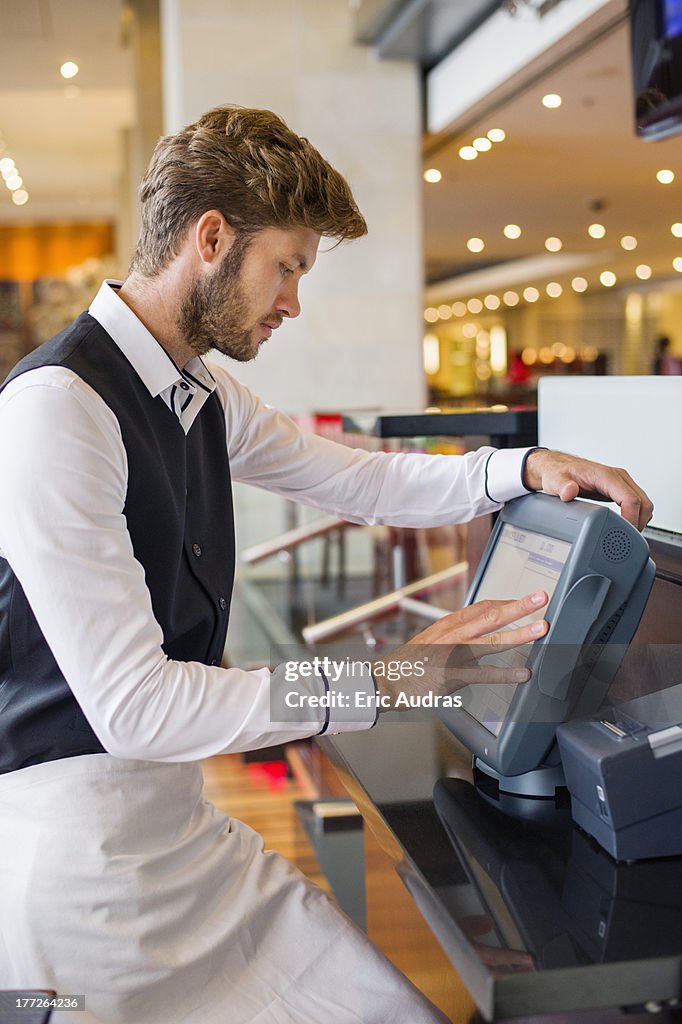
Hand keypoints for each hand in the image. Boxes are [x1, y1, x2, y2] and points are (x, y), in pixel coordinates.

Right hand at [373, 590, 548, 710]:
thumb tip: (478, 630)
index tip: (527, 600)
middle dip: (519, 606)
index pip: (483, 606)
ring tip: (540, 629)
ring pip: (491, 639)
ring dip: (519, 633)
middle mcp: (453, 634)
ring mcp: (453, 653)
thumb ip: (456, 634)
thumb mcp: (433, 639)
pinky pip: (484, 673)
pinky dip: (505, 673)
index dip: (507, 602)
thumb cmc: (410, 663)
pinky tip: (522, 674)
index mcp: (449, 624)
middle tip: (541, 598)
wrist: (387, 681)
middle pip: (491, 615)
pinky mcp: (452, 675)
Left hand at [523, 449, 652, 530]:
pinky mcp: (619, 490)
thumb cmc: (558, 473)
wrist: (557, 467)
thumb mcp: (555, 480)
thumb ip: (562, 486)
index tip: (625, 534)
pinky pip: (636, 505)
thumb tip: (569, 492)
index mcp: (606, 476)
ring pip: (644, 504)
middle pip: (644, 503)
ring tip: (625, 536)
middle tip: (626, 540)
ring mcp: (621, 484)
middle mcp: (618, 478)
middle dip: (639, 523)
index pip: (631, 498)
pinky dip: (635, 517)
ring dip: (639, 521)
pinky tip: (623, 527)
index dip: (632, 519)